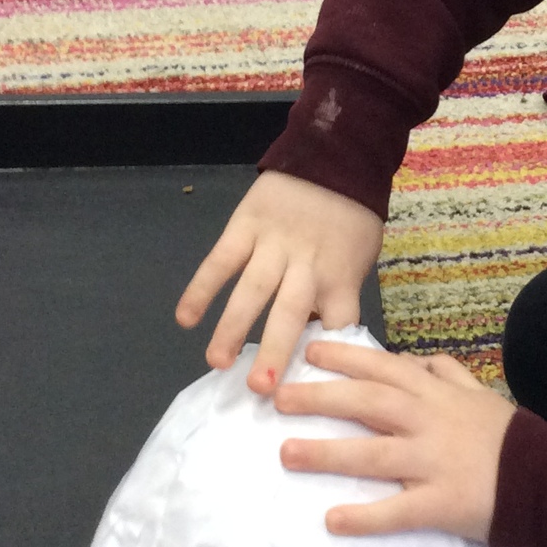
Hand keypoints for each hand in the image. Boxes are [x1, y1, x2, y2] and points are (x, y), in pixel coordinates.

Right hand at [175, 172, 383, 379]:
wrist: (336, 157)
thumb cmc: (352, 217)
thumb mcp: (361, 258)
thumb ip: (339, 296)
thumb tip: (319, 342)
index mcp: (341, 277)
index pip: (339, 325)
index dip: (328, 356)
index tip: (314, 389)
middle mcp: (307, 265)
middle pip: (291, 313)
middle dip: (276, 351)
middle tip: (260, 389)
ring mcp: (274, 245)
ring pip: (252, 290)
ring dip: (232, 327)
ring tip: (217, 362)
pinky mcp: (247, 226)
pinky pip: (221, 260)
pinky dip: (201, 288)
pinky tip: (185, 319)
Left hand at [271, 338, 515, 540]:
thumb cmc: (507, 437)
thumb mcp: (479, 392)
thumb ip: (446, 373)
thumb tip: (412, 360)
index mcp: (436, 394)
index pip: (384, 368)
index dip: (345, 358)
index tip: (307, 353)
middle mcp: (430, 422)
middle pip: (368, 403)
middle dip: (320, 398)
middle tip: (278, 398)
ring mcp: (434, 463)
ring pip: (374, 454)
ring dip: (328, 453)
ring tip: (287, 453)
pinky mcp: (442, 503)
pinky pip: (398, 511)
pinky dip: (366, 516)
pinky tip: (332, 519)